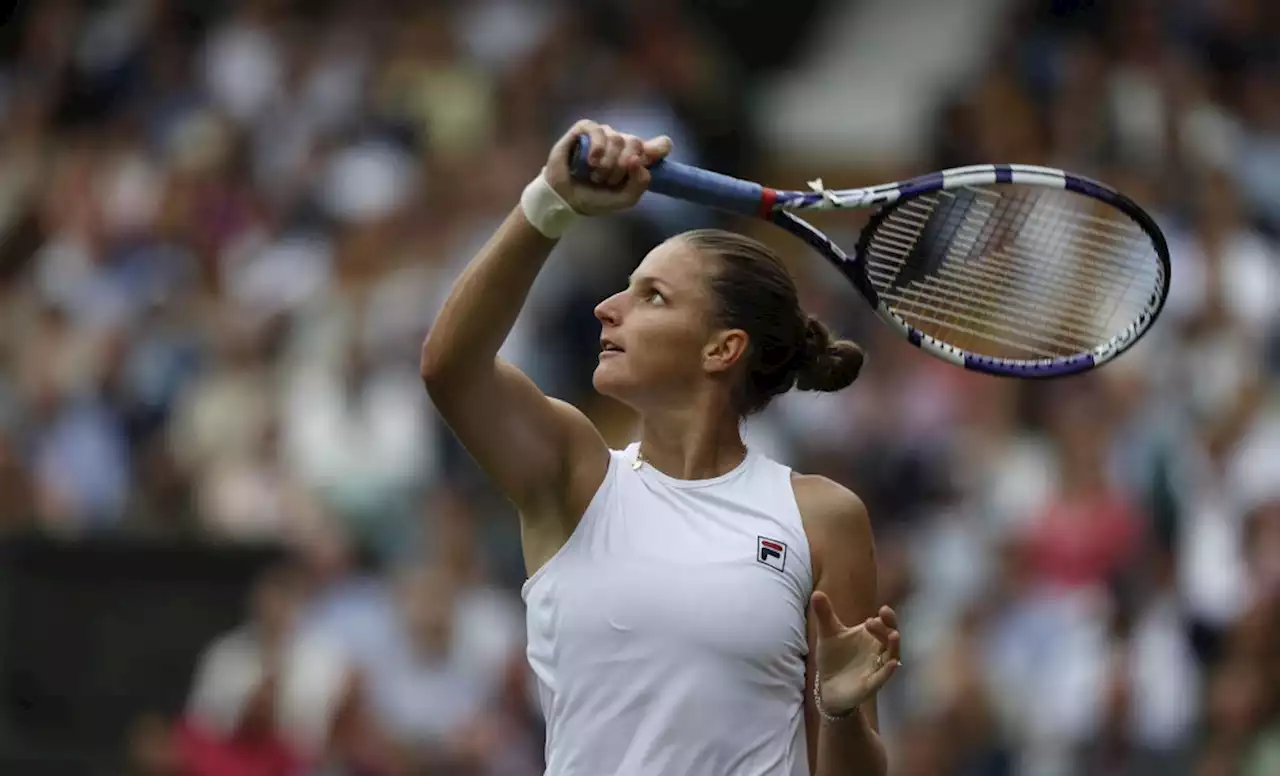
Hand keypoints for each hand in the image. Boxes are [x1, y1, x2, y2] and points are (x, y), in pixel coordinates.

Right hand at [544, 119, 671, 215]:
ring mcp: (604, 135)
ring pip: (617, 139)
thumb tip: (638, 161)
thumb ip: (639, 184)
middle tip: (609, 180)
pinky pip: (598, 131)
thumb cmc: (595, 198)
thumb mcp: (624, 199)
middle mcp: (622, 144)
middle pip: (636, 143)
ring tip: (595, 176)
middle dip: (623, 166)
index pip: (660, 144)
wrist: (566, 199)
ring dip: (606, 163)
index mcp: (635, 159)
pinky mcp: (585, 130)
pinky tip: (591, 161)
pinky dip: (597, 148)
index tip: (649, 160)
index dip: (660, 148)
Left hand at [811, 591, 900, 715]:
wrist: (828, 685)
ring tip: (894, 635)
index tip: (883, 609)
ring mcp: (876, 668)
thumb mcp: (828, 633)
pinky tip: (892, 664)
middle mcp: (878, 651)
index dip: (887, 617)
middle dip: (885, 628)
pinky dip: (888, 671)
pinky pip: (882, 678)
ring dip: (894, 647)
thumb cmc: (834, 657)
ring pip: (891, 657)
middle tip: (873, 621)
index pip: (886, 624)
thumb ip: (825, 614)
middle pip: (889, 638)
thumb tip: (816, 593)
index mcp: (871, 637)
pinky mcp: (871, 685)